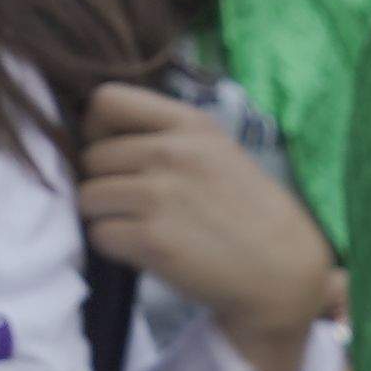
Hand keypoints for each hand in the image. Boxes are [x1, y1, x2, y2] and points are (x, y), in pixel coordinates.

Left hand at [76, 81, 340, 370]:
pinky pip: (99, 235)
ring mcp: (160, 195)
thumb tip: (101, 139)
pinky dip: (114, 247)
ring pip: (88, 197)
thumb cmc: (248, 212)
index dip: (96, 129)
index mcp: (189, 123)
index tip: (113, 155)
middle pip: (91, 157)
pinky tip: (143, 250)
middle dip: (103, 183)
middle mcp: (172, 152)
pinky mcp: (153, 239)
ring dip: (105, 217)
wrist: (282, 270)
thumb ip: (168, 137)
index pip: (106, 101)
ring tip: (138, 228)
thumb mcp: (218, 151)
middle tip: (131, 205)